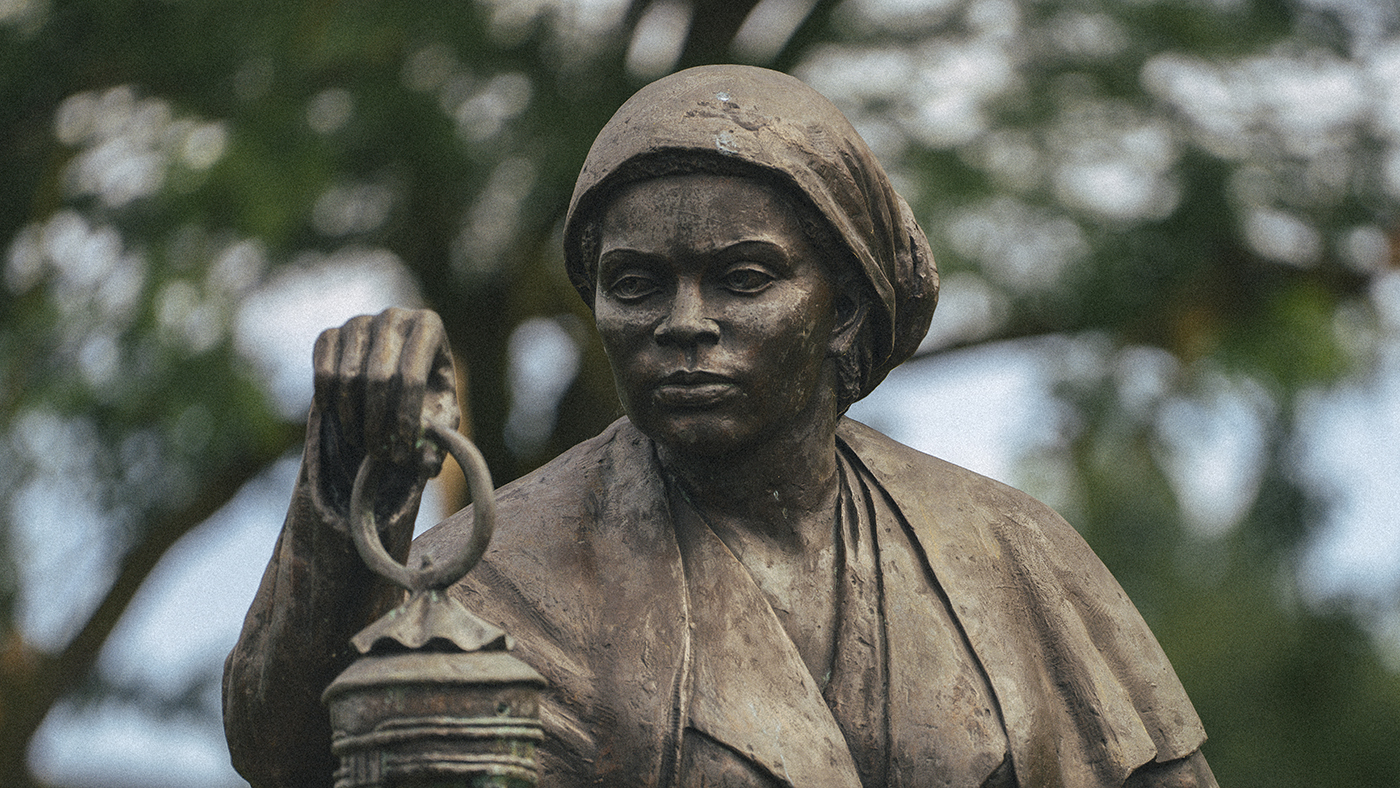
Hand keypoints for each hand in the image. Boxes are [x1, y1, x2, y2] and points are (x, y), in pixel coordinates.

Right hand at [312, 308, 458, 479]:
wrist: (397, 373)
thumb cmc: (427, 394)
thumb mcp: (442, 414)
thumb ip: (440, 438)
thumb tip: (426, 465)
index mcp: (429, 325)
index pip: (412, 376)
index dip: (406, 419)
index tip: (403, 451)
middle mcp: (393, 316)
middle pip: (379, 378)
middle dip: (379, 424)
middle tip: (381, 454)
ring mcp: (359, 322)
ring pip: (348, 378)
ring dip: (353, 420)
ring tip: (365, 443)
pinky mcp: (330, 333)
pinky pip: (323, 372)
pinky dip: (329, 402)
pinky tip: (340, 420)